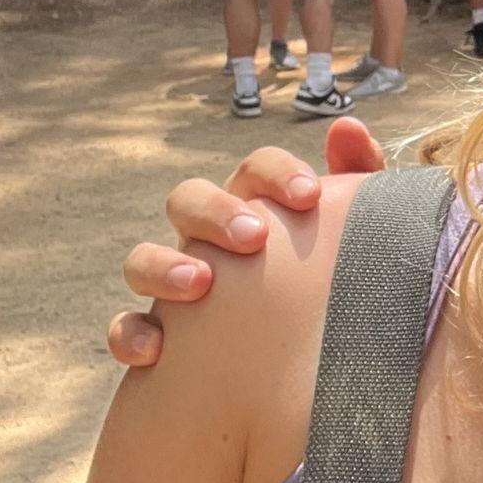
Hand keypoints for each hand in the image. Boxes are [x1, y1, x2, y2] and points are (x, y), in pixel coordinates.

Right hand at [107, 120, 387, 366]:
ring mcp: (173, 281)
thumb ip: (358, 180)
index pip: (256, 171)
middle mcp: (207, 237)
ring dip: (164, 265)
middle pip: (189, 199)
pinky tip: (157, 350)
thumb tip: (346, 126)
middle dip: (217, 212)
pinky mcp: (154, 333)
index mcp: (256, 206)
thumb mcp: (354, 234)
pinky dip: (131, 334)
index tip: (310, 196)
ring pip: (143, 258)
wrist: (309, 357)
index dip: (276, 173)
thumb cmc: (331, 280)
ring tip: (201, 283)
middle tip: (254, 236)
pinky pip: (124, 327)